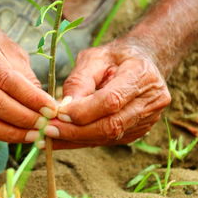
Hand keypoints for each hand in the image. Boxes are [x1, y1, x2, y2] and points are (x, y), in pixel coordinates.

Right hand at [0, 17, 56, 142]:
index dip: (30, 97)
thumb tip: (44, 106)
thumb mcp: (10, 48)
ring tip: (31, 135)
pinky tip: (13, 133)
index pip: (5, 78)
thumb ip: (25, 76)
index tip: (51, 110)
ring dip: (8, 132)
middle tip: (44, 126)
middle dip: (21, 118)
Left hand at [44, 39, 170, 147]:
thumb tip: (63, 108)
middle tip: (47, 130)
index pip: (111, 100)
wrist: (142, 62)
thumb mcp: (94, 58)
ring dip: (76, 139)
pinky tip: (64, 139)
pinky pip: (108, 140)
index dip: (83, 111)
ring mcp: (148, 119)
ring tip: (50, 137)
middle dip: (76, 131)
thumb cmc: (115, 57)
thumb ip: (79, 81)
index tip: (57, 113)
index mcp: (142, 76)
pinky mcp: (138, 131)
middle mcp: (151, 101)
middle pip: (111, 125)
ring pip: (109, 137)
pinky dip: (83, 141)